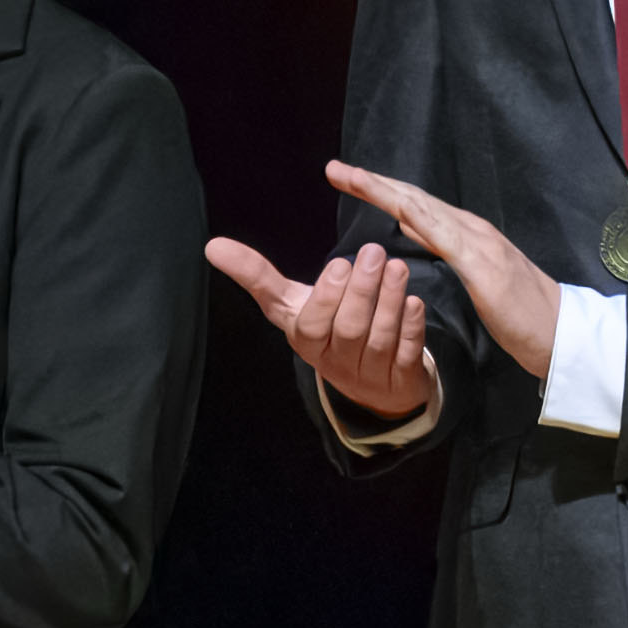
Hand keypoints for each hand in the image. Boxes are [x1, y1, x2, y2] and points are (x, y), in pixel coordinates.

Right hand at [203, 232, 441, 425]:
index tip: (340, 264)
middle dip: (363, 291)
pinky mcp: (400, 378)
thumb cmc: (326, 328)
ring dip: (390, 302)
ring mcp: (369, 373)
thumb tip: (211, 246)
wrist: (368, 381)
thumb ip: (256, 276)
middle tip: (375, 253)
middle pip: (349, 329)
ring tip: (398, 268)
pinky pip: (406, 353)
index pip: (312, 325)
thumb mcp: (290, 305)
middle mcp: (335, 362)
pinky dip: (411, 328)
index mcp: (306, 341)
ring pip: (379, 340)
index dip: (327, 297)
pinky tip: (415, 302)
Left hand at [316, 161, 560, 382]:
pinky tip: (398, 206)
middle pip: (414, 200)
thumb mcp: (475, 281)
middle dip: (373, 182)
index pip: (416, 207)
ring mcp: (480, 245)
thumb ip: (445, 253)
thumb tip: (410, 235)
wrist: (561, 334)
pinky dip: (421, 218)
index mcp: (467, 236)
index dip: (381, 191)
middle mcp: (472, 231)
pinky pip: (447, 237)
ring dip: (386, 191)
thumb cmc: (521, 315)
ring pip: (425, 209)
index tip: (348, 180)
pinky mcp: (485, 267)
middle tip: (335, 169)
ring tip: (353, 178)